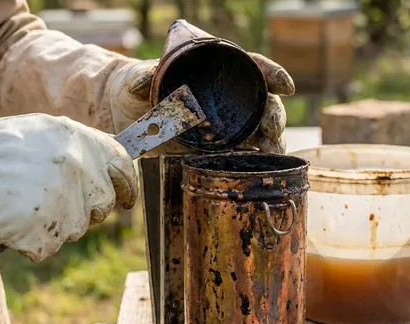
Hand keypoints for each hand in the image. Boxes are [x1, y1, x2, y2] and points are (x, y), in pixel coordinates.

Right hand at [0, 114, 136, 261]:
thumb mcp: (44, 130)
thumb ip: (81, 146)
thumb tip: (112, 164)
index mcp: (82, 142)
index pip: (123, 166)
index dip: (127, 185)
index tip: (127, 199)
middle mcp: (80, 171)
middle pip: (103, 205)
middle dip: (86, 209)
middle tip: (56, 203)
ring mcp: (65, 203)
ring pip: (76, 229)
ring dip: (55, 225)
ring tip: (23, 205)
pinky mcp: (45, 233)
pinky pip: (48, 247)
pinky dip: (31, 241)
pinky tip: (12, 222)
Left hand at [106, 53, 294, 154]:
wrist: (125, 114)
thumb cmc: (135, 87)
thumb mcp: (137, 81)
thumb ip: (141, 78)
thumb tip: (142, 81)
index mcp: (216, 71)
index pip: (253, 67)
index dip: (272, 74)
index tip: (284, 86)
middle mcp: (227, 97)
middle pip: (264, 102)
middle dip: (275, 115)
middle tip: (272, 131)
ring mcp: (226, 123)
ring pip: (261, 130)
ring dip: (272, 142)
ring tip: (272, 154)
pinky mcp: (218, 148)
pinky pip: (245, 153)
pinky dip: (257, 161)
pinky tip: (261, 169)